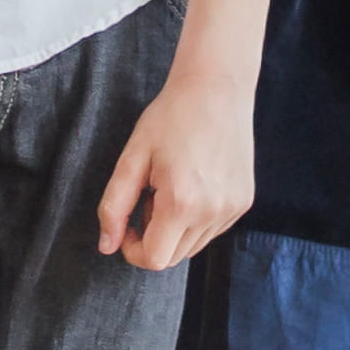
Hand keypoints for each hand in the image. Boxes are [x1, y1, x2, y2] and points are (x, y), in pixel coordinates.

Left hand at [94, 69, 253, 271]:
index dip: (132, 250)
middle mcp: (213, 212)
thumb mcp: (132, 158)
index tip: (126, 225)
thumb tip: (106, 245)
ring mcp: (232, 209)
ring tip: (170, 187)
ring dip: (174, 229)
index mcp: (182, 203)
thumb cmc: (170, 118)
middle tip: (148, 195)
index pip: (154, 260)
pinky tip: (191, 184)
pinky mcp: (243, 203)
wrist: (216, 89)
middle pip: (174, 257)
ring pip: (193, 246)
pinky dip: (195, 220)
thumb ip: (114, 206)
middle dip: (152, 237)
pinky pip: (212, 230)